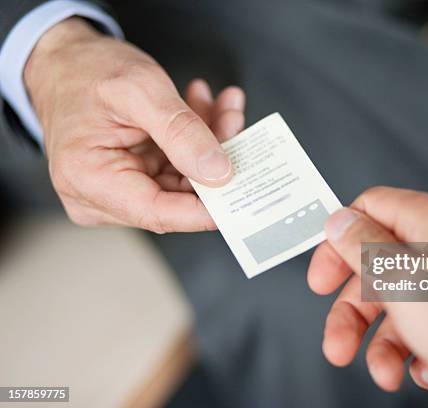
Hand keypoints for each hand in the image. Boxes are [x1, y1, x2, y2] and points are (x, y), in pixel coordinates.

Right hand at [25, 18, 245, 231]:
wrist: (65, 60)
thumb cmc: (85, 71)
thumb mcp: (139, 90)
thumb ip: (181, 132)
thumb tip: (219, 173)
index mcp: (89, 180)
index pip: (159, 213)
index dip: (207, 208)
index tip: (245, 190)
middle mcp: (100, 196)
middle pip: (177, 196)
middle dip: (215, 160)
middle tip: (236, 121)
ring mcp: (119, 188)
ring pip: (185, 179)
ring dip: (211, 143)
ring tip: (226, 107)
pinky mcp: (135, 177)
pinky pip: (178, 167)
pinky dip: (198, 138)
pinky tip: (207, 107)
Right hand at [308, 187, 427, 397]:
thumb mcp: (401, 281)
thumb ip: (362, 247)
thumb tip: (338, 221)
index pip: (367, 209)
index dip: (337, 244)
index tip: (322, 279)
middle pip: (379, 266)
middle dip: (354, 314)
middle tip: (339, 347)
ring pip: (404, 299)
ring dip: (387, 342)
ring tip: (387, 373)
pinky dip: (422, 346)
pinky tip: (427, 369)